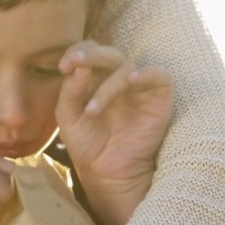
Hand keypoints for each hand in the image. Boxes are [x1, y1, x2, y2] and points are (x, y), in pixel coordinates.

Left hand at [56, 41, 173, 224]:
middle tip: (76, 64)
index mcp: (96, 78)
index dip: (77, 52)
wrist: (107, 173)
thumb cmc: (88, 143)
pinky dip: (147, 74)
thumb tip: (78, 67)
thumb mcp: (69, 116)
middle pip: (109, 52)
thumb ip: (70, 91)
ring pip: (128, 67)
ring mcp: (140, 88)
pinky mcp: (160, 99)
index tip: (63, 66)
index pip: (90, 51)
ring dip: (107, 86)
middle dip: (92, 56)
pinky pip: (161, 76)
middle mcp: (118, 79)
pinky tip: (131, 81)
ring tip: (92, 112)